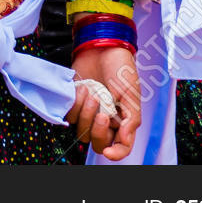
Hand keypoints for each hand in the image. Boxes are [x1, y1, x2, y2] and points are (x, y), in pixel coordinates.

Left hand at [69, 44, 140, 159]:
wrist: (102, 48)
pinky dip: (75, 103)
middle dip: (97, 129)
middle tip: (103, 111)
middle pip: (97, 142)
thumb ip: (131, 121)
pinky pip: (69, 115)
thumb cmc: (121, 70)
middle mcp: (105, 120)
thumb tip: (124, 141)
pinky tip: (83, 89)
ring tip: (93, 93)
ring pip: (81, 130)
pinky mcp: (74, 102)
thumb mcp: (132, 96)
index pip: (120, 147)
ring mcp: (88, 112)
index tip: (109, 152)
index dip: (116, 154)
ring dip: (86, 112)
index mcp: (123, 122)